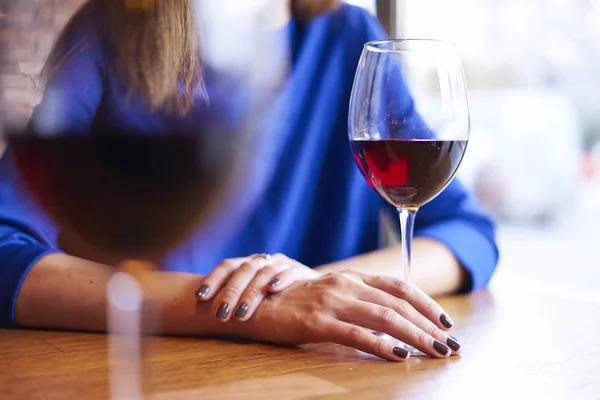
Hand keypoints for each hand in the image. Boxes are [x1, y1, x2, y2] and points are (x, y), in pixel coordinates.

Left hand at [195, 253, 318, 321]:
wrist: (311, 291)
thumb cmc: (273, 297)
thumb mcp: (252, 294)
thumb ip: (233, 296)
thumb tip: (198, 308)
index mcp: (246, 263)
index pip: (226, 266)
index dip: (212, 280)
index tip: (199, 297)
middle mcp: (262, 260)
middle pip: (243, 271)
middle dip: (230, 293)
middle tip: (220, 314)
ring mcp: (281, 263)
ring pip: (263, 274)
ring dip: (251, 294)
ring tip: (240, 313)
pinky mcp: (300, 270)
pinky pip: (289, 272)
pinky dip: (281, 279)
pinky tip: (272, 290)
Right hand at [241, 271, 460, 360]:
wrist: (251, 303)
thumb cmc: (292, 303)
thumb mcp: (328, 296)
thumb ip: (357, 302)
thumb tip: (390, 322)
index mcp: (350, 278)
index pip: (398, 286)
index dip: (425, 303)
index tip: (445, 322)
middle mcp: (345, 284)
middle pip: (397, 303)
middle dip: (428, 325)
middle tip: (450, 345)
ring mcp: (331, 301)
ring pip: (384, 317)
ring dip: (415, 336)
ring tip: (436, 352)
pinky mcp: (317, 322)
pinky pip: (357, 334)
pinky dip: (381, 345)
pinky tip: (400, 356)